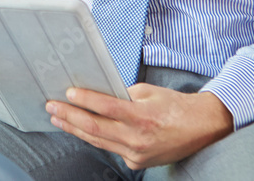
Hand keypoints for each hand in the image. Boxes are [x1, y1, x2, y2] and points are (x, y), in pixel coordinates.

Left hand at [45, 84, 233, 169]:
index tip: (68, 93)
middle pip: (95, 128)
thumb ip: (123, 94)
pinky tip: (80, 130)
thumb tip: (99, 93)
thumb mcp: (149, 92)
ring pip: (98, 141)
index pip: (107, 107)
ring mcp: (136, 154)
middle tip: (52, 107)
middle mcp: (138, 138)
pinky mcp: (137, 162)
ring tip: (58, 118)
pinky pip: (110, 148)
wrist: (201, 128)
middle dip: (69, 116)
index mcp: (142, 117)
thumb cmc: (175, 106)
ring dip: (74, 129)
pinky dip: (94, 138)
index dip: (85, 100)